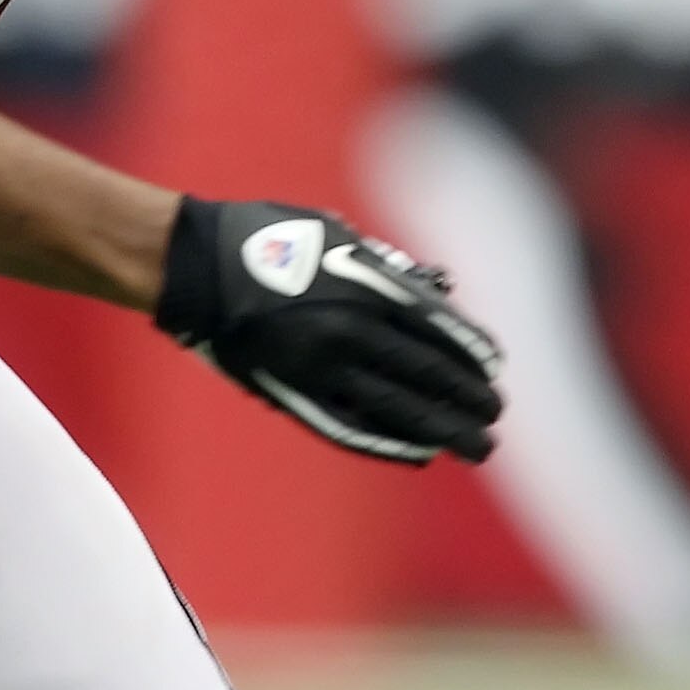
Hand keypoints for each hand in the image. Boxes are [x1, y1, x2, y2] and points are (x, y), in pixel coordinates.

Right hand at [155, 197, 502, 465]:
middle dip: (466, 398)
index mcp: (363, 286)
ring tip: (477, 446)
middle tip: (495, 415)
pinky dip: (389, 442)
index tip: (495, 369)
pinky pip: (349, 427)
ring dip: (442, 429)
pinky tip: (420, 453)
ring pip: (395, 408)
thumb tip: (440, 294)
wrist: (193, 268)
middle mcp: (348, 332)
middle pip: (424, 374)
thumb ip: (388, 268)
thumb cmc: (269, 238)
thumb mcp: (337, 235)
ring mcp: (318, 368)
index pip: (435, 328)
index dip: (468, 353)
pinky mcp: (289, 394)